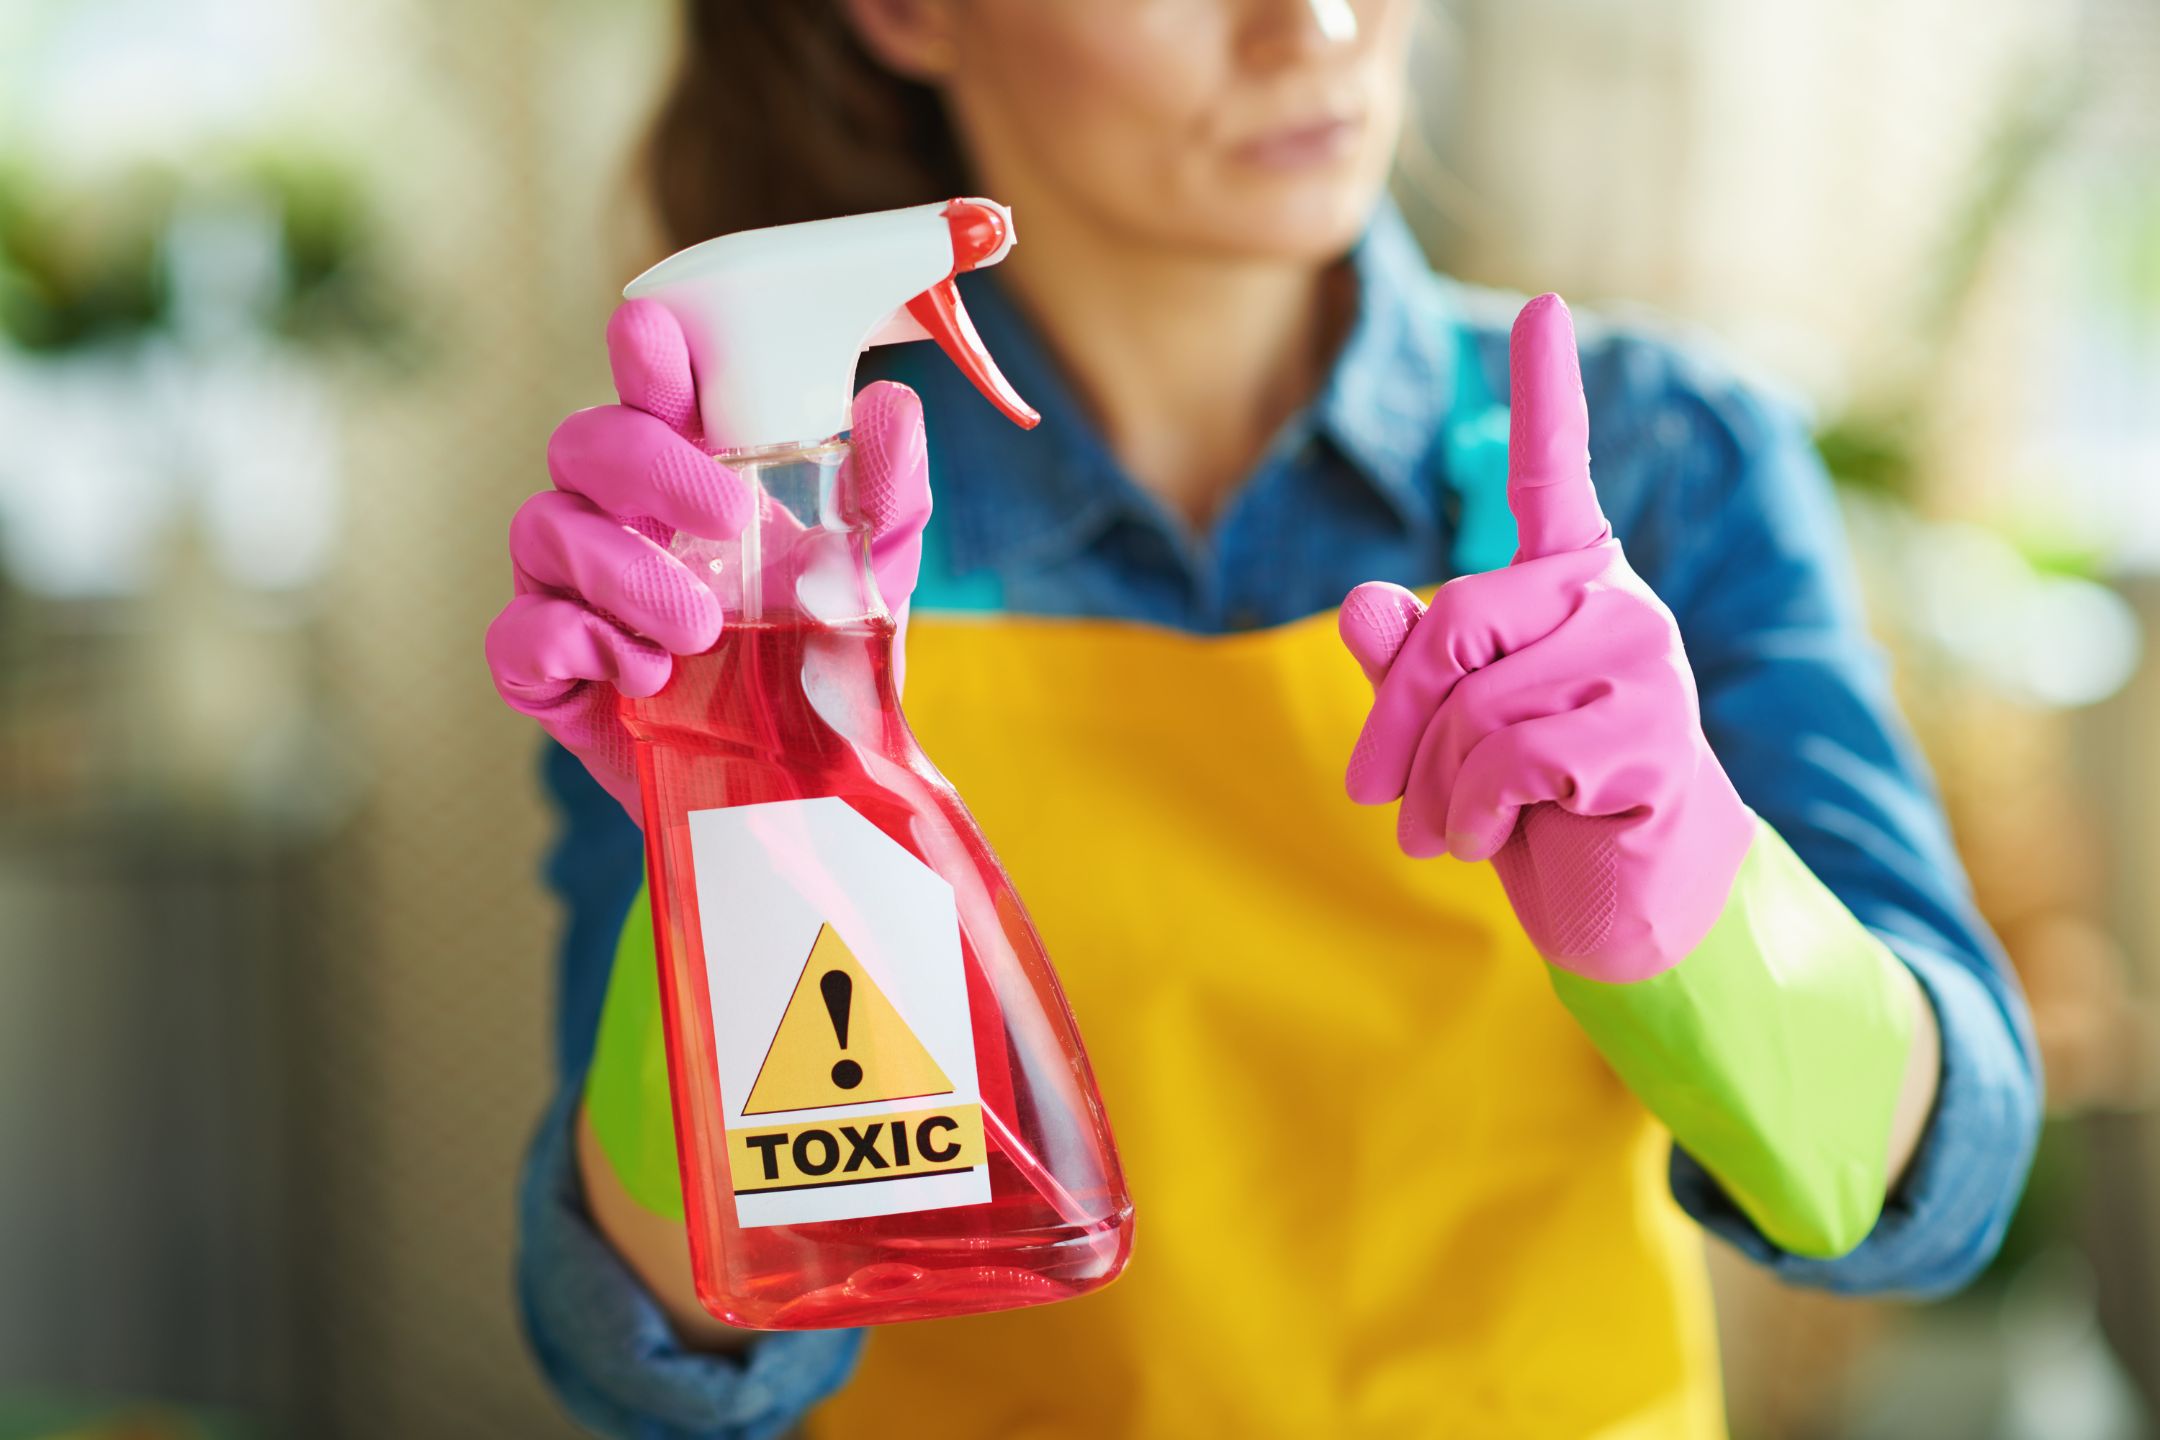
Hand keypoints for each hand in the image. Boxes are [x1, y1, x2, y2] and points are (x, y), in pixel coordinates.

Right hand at [485, 299, 932, 819]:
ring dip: (628, 571)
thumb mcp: (870, 577)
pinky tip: (645, 670)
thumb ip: (885, 496)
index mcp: (685, 473)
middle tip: (733, 520)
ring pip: (545, 529)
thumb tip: (893, 406)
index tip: (655, 339)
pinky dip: (576, 641)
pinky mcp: (547, 673)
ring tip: (702, 629)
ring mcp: (569, 589)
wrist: (794, 787)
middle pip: (583, 443)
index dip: (642, 355)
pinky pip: (520, 634)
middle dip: (649, 466)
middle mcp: (614, 516)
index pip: (648, 389)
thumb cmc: (817, 658)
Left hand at [1339, 294, 1753, 982]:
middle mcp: (1615, 602)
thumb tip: (1361, 600)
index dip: (1547, 391)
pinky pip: (1506, 758)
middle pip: (1451, 621)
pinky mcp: (1651, 737)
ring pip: (1472, 703)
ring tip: (1456, 827)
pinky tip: (1502, 839)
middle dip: (1396, 722)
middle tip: (1378, 795)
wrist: (1635, 909)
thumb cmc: (1539, 808)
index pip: (1556, 474)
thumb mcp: (1455, 733)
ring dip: (1434, 787)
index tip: (1542, 308)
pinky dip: (1470, 814)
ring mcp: (1643, 663)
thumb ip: (1412, 668)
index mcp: (1571, 585)